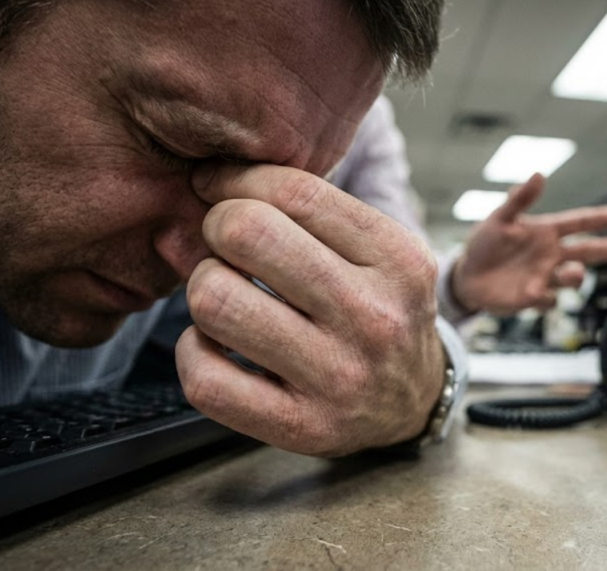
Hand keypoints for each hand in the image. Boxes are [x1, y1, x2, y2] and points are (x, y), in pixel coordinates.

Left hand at [175, 163, 445, 456]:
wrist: (413, 401)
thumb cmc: (380, 310)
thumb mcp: (379, 250)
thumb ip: (311, 210)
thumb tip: (208, 182)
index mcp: (398, 260)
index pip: (294, 193)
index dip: (236, 179)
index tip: (218, 186)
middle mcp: (374, 318)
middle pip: (247, 235)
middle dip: (217, 227)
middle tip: (225, 244)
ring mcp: (338, 378)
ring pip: (215, 301)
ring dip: (203, 289)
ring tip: (226, 295)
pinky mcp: (302, 427)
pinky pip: (205, 379)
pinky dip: (194, 351)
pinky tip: (216, 343)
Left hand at [452, 173, 606, 314]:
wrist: (467, 276)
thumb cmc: (485, 244)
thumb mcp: (499, 219)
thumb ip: (520, 200)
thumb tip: (539, 174)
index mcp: (547, 231)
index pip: (580, 222)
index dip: (602, 218)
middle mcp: (552, 254)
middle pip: (587, 251)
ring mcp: (545, 277)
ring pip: (571, 278)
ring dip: (576, 276)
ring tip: (575, 273)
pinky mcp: (534, 298)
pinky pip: (547, 300)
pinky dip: (545, 297)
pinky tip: (535, 293)